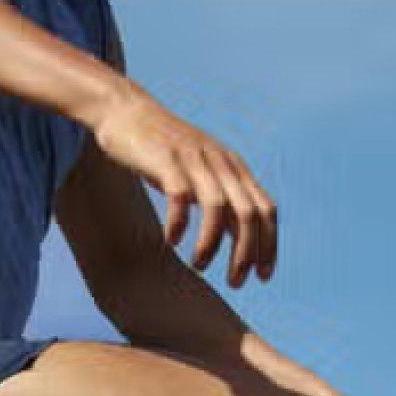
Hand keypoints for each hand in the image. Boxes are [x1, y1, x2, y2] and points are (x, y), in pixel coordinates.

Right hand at [89, 83, 277, 288]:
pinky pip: (181, 197)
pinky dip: (179, 223)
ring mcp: (194, 161)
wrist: (127, 112)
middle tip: (235, 283)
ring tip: (199, 266)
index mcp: (234, 169)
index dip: (269, 245)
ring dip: (211, 244)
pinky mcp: (166, 161)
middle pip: (249, 214)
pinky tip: (170, 242)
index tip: (262, 277)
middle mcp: (221, 164)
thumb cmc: (162, 150)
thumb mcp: (200, 173)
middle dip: (246, 253)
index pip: (266, 210)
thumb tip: (239, 237)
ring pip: (218, 208)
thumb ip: (222, 200)